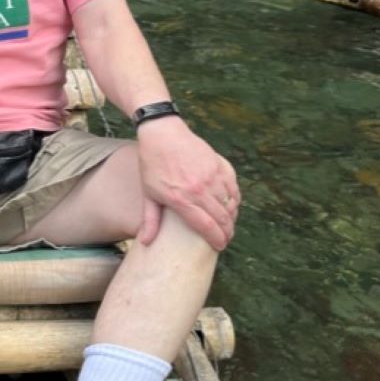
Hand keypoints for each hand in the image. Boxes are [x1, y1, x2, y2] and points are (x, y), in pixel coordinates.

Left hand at [135, 117, 239, 250]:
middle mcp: (199, 190)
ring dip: (232, 217)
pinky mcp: (220, 165)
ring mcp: (211, 176)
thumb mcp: (148, 193)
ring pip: (230, 204)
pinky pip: (233, 188)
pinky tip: (231, 206)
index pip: (206, 226)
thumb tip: (145, 242)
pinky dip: (235, 199)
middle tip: (226, 239)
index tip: (220, 247)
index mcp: (181, 199)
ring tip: (229, 225)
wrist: (163, 133)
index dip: (216, 239)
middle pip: (221, 218)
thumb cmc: (152, 164)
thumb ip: (150, 220)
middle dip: (226, 232)